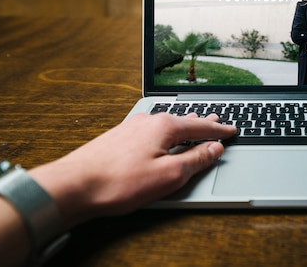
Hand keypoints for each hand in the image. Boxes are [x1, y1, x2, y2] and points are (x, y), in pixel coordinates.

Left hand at [30, 113, 235, 227]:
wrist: (74, 185)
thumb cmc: (119, 182)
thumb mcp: (169, 175)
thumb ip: (196, 160)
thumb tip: (214, 148)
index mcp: (164, 126)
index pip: (200, 125)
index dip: (219, 130)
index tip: (232, 130)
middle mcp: (148, 121)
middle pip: (183, 120)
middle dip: (202, 123)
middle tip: (217, 121)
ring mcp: (131, 127)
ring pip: (165, 124)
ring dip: (182, 126)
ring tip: (193, 125)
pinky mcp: (118, 137)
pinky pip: (150, 131)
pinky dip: (164, 133)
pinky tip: (161, 138)